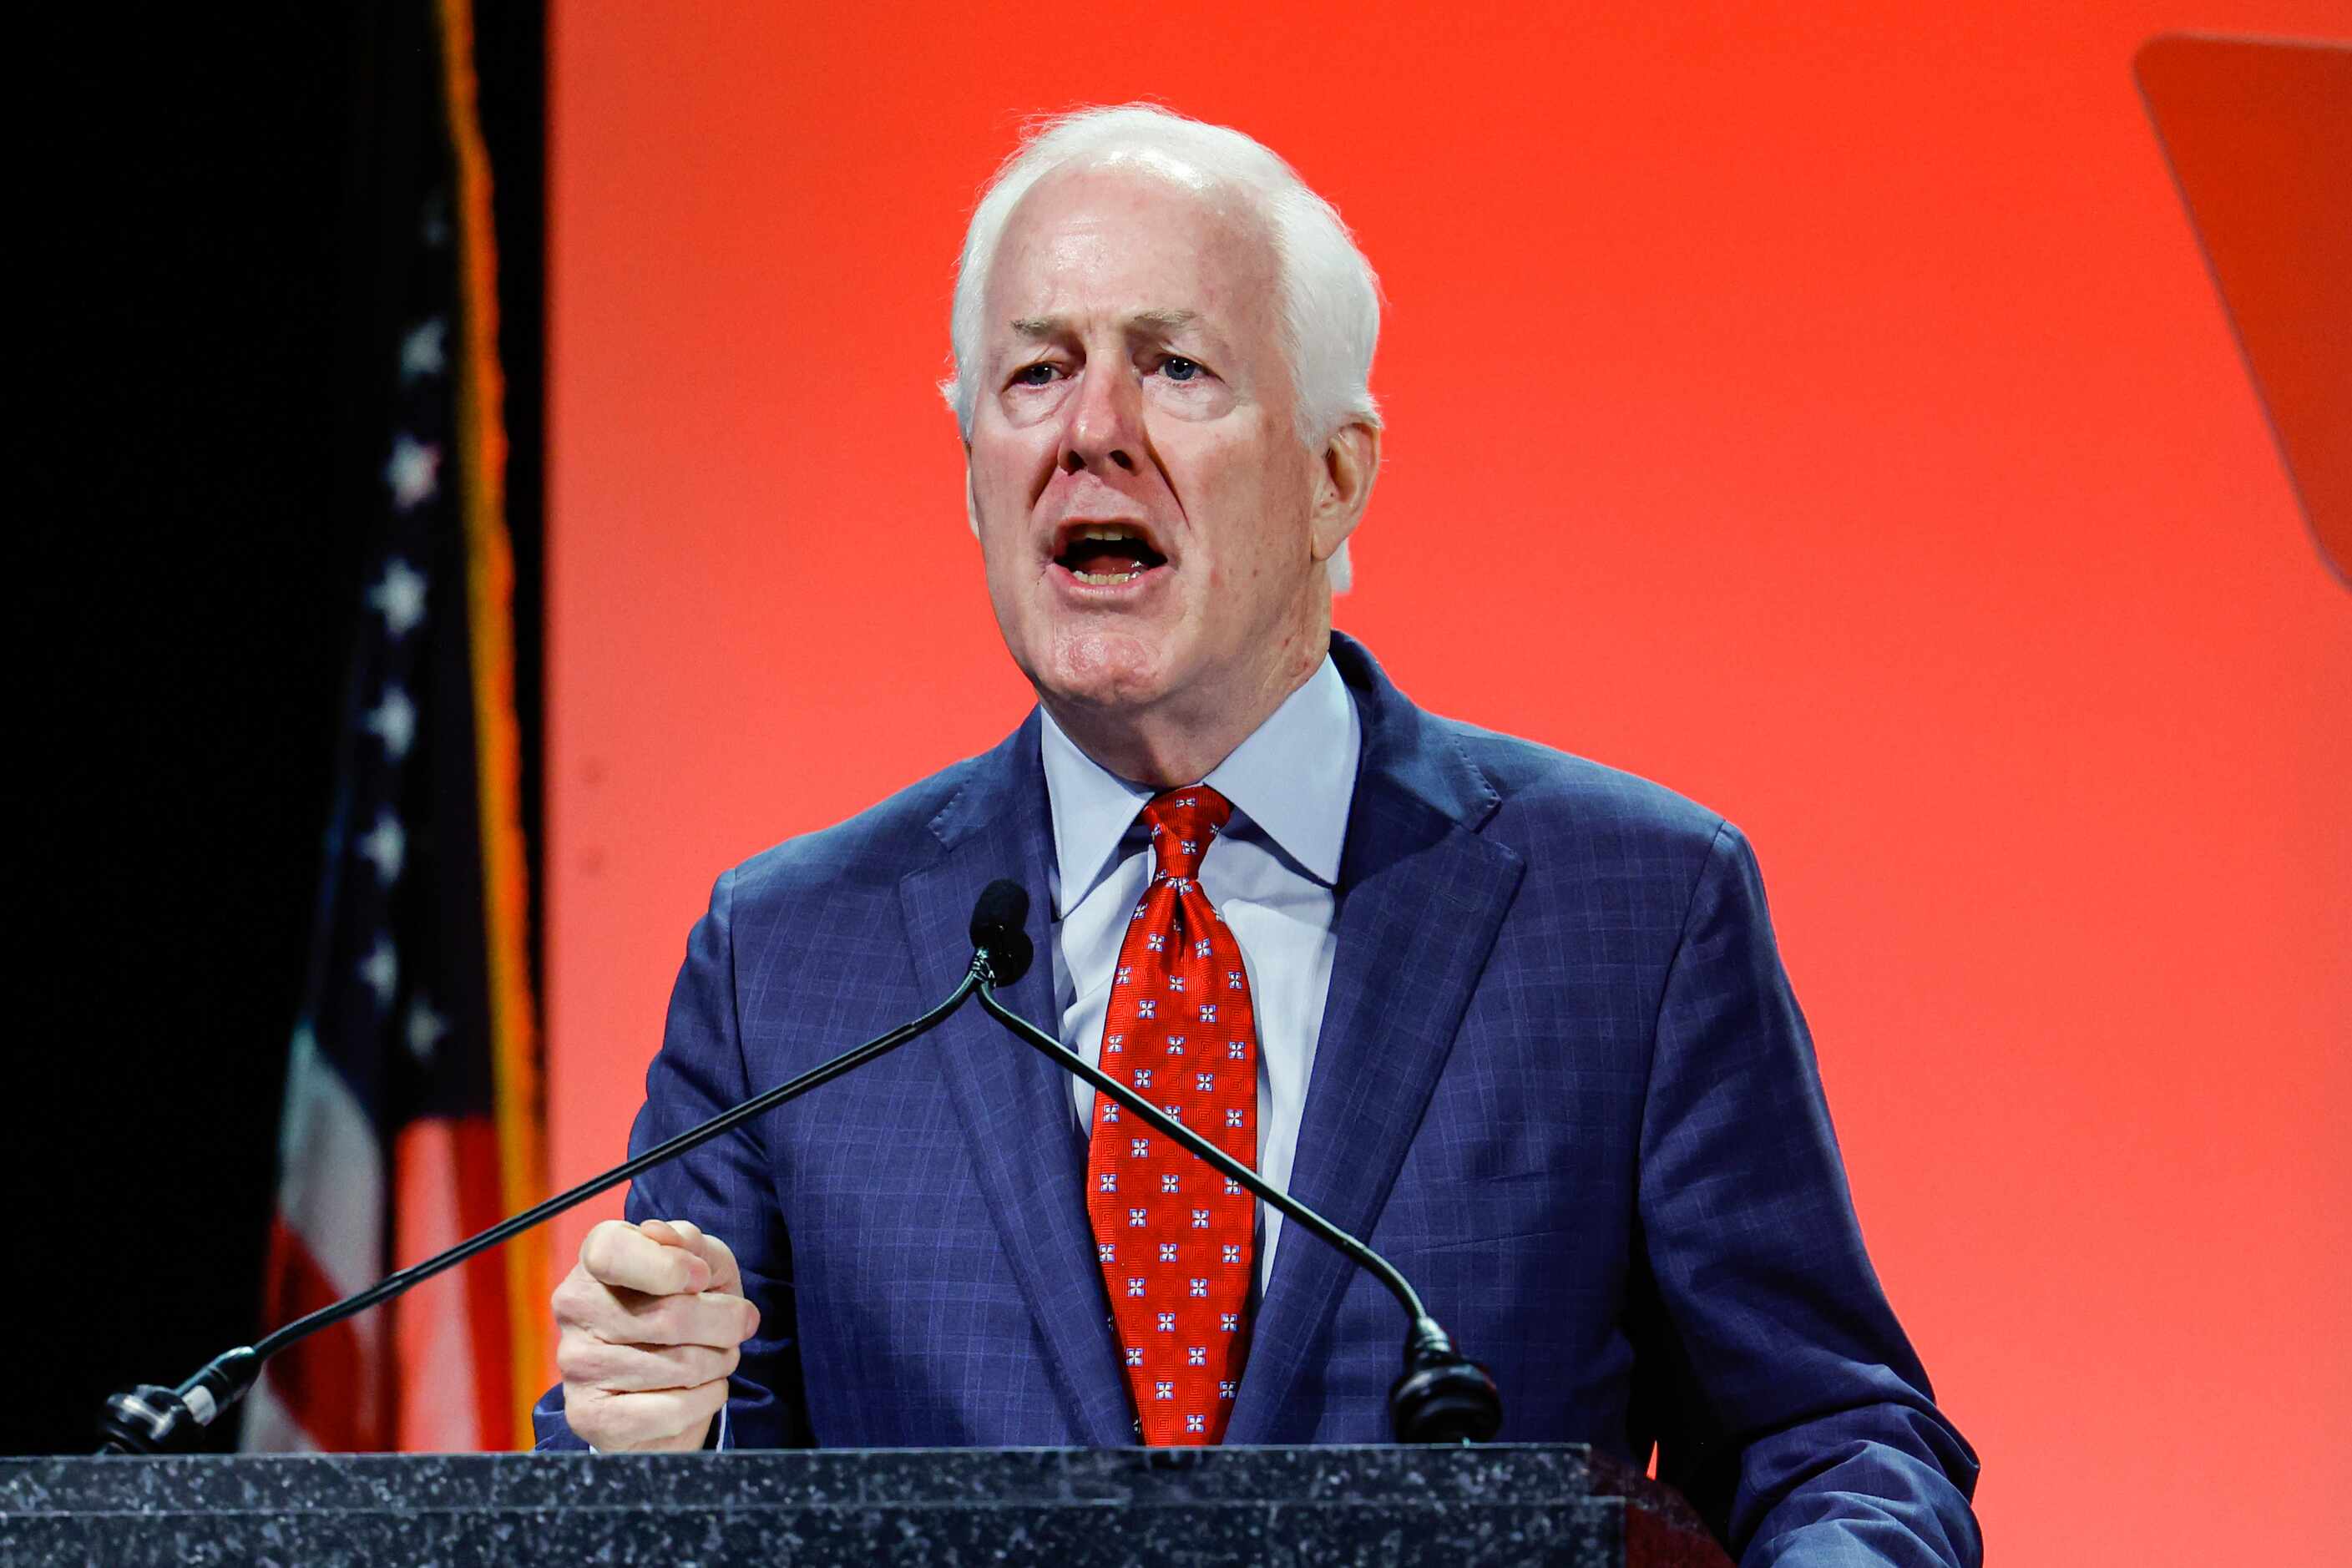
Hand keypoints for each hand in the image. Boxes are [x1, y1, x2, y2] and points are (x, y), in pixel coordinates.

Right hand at [551, 1217, 758, 1450]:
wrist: (661, 1381)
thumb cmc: (686, 1306)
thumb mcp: (703, 1264)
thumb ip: (693, 1244)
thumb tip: (669, 1238)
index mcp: (595, 1260)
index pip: (612, 1252)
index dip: (668, 1266)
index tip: (701, 1279)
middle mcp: (576, 1309)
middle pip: (668, 1316)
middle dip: (724, 1323)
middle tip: (738, 1326)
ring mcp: (577, 1365)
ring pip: (680, 1366)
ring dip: (720, 1362)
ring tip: (718, 1358)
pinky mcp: (590, 1416)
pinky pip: (672, 1411)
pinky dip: (708, 1399)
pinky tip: (701, 1389)